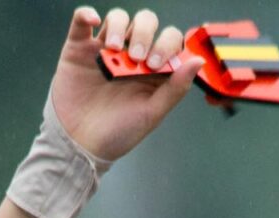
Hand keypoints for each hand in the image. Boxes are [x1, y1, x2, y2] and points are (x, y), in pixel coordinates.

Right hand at [50, 7, 203, 160]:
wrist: (83, 142)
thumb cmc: (120, 132)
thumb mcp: (152, 113)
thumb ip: (176, 87)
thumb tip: (199, 61)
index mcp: (154, 70)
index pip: (169, 40)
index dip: (167, 44)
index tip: (156, 65)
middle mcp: (132, 55)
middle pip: (145, 22)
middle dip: (144, 34)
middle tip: (136, 58)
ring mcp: (105, 49)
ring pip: (118, 17)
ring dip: (119, 26)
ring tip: (112, 49)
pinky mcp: (79, 47)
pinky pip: (82, 20)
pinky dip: (87, 14)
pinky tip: (94, 21)